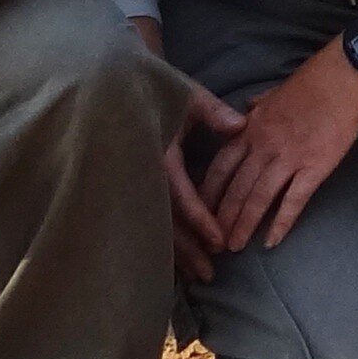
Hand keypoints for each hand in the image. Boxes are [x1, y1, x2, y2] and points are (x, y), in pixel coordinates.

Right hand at [134, 23, 245, 283]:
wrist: (116, 82)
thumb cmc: (157, 86)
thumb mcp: (187, 94)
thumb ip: (214, 111)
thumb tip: (241, 126)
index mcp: (156, 152)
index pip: (180, 194)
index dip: (199, 219)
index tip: (218, 241)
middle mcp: (142, 172)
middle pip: (166, 220)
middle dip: (188, 248)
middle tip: (210, 274)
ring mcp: (134, 180)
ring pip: (156, 224)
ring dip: (177, 252)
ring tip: (200, 276)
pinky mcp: (133, 185)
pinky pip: (150, 217)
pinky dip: (165, 240)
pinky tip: (178, 263)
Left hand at [202, 37, 357, 252]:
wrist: (345, 76)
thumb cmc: (312, 82)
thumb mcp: (273, 93)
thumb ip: (255, 108)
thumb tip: (243, 113)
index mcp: (250, 128)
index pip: (221, 166)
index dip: (208, 192)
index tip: (199, 211)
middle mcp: (263, 146)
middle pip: (236, 187)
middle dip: (222, 217)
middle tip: (212, 241)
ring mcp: (289, 157)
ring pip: (259, 198)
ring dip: (245, 224)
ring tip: (235, 247)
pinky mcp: (314, 167)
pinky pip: (294, 200)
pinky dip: (282, 222)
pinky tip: (272, 241)